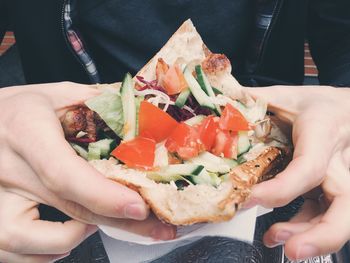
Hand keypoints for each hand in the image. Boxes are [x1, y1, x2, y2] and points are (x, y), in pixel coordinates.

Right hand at [0, 82, 175, 262]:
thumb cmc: (19, 107)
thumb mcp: (58, 94)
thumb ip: (99, 104)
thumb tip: (142, 117)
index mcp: (27, 131)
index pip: (64, 173)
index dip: (104, 196)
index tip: (139, 208)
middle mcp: (8, 168)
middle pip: (67, 208)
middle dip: (118, 222)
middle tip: (155, 226)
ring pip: (32, 242)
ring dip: (77, 238)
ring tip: (102, 222)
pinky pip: (13, 252)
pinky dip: (46, 252)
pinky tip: (70, 234)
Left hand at [246, 86, 349, 259]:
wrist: (347, 110)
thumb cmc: (320, 105)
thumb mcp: (287, 96)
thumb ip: (255, 99)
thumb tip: (220, 101)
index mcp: (323, 135)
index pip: (308, 168)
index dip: (281, 189)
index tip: (250, 197)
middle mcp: (338, 163)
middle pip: (344, 206)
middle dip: (321, 234)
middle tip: (292, 249)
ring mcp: (340, 180)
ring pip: (340, 217)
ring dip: (310, 236)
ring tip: (278, 241)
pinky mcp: (333, 189)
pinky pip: (324, 214)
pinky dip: (305, 228)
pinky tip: (282, 233)